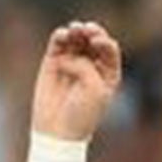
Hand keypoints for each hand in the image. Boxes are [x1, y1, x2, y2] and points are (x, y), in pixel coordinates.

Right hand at [32, 20, 121, 141]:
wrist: (58, 131)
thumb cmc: (82, 114)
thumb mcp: (94, 88)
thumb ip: (85, 65)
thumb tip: (67, 56)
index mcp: (107, 73)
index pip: (109, 48)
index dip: (104, 41)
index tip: (97, 43)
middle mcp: (90, 66)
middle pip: (93, 39)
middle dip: (91, 31)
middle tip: (87, 30)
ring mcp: (71, 63)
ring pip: (75, 38)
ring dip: (76, 30)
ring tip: (75, 29)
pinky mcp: (53, 63)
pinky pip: (57, 43)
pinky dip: (60, 35)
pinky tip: (63, 34)